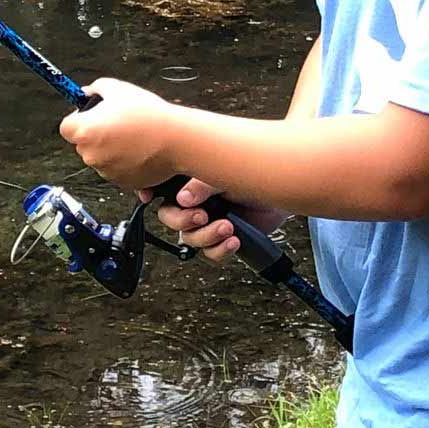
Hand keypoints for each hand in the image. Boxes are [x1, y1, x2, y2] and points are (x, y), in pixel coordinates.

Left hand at [58, 77, 180, 191]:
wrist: (177, 140)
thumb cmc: (149, 115)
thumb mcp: (118, 88)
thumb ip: (95, 89)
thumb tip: (86, 93)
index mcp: (85, 132)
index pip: (66, 127)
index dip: (78, 119)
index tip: (90, 115)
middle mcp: (91, 155)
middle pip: (83, 143)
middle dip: (96, 134)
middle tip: (118, 123)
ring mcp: (106, 172)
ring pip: (101, 157)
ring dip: (111, 148)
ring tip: (134, 136)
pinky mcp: (122, 183)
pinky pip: (116, 170)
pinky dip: (124, 162)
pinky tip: (139, 149)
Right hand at [147, 177, 288, 263]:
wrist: (281, 194)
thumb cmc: (254, 176)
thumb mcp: (224, 173)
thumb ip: (202, 184)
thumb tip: (184, 198)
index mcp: (189, 183)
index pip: (161, 189)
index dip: (149, 193)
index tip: (147, 197)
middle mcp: (195, 204)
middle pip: (170, 219)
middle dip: (184, 221)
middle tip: (201, 216)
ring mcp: (207, 223)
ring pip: (190, 239)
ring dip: (207, 236)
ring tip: (227, 227)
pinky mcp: (222, 240)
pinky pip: (210, 253)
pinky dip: (221, 249)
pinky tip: (234, 240)